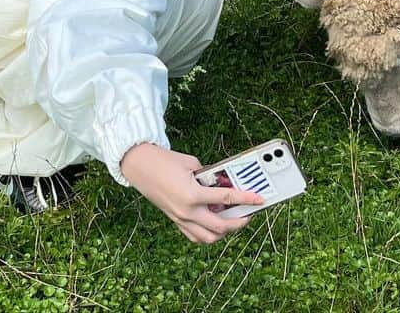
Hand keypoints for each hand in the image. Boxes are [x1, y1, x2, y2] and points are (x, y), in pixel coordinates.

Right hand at [120, 142, 263, 243]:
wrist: (140, 166)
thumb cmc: (164, 161)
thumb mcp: (191, 163)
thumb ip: (208, 175)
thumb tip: (220, 182)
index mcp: (193, 194)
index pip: (227, 198)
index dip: (246, 199)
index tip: (259, 199)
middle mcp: (187, 211)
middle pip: (221, 226)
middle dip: (239, 223)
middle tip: (249, 214)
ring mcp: (180, 219)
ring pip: (208, 237)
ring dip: (224, 233)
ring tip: (233, 222)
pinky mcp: (175, 220)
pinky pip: (195, 236)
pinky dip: (207, 234)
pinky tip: (214, 225)